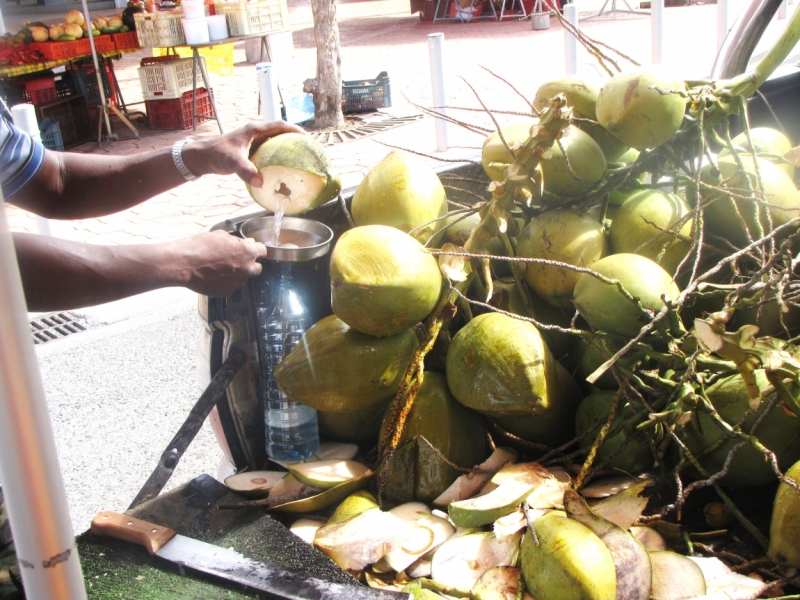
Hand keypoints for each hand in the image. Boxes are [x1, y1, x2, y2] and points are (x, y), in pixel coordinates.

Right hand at [177, 230, 267, 296]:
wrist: (185, 263)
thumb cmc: (202, 246)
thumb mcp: (222, 236)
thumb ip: (238, 241)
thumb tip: (247, 243)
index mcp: (247, 252)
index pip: (263, 251)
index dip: (256, 250)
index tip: (252, 250)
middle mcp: (247, 268)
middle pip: (257, 268)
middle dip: (250, 264)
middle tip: (238, 260)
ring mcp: (238, 282)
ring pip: (244, 278)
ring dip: (238, 274)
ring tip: (222, 268)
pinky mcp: (228, 291)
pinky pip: (232, 286)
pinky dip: (227, 282)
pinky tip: (216, 276)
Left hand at [181, 121, 305, 187]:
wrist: (201, 157)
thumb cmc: (215, 155)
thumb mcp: (231, 161)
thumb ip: (245, 170)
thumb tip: (260, 181)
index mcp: (254, 130)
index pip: (280, 125)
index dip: (295, 130)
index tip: (308, 138)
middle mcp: (255, 133)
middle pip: (280, 132)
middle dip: (295, 139)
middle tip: (308, 149)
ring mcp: (253, 142)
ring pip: (275, 142)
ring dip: (287, 147)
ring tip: (300, 158)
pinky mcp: (250, 151)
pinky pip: (269, 152)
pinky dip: (277, 157)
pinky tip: (282, 169)